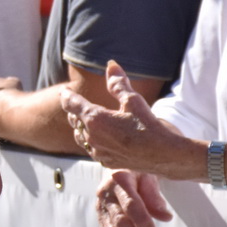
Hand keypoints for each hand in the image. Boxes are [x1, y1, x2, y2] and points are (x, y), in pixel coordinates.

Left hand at [62, 61, 197, 177]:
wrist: (163, 155)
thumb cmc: (149, 126)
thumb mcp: (133, 100)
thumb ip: (118, 83)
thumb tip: (111, 65)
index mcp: (95, 118)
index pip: (71, 104)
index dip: (66, 95)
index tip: (63, 91)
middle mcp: (91, 136)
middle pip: (74, 120)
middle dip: (74, 110)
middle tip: (75, 104)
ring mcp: (97, 151)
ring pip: (80, 136)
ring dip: (81, 127)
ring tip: (85, 120)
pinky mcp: (105, 162)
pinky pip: (91, 149)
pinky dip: (91, 141)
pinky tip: (99, 138)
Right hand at [96, 169, 170, 226]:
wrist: (120, 170)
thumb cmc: (138, 173)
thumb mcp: (149, 177)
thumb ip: (155, 197)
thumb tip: (166, 217)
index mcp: (119, 180)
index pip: (130, 204)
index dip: (141, 221)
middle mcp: (106, 195)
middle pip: (119, 222)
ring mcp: (101, 209)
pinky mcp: (101, 220)